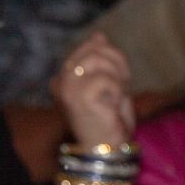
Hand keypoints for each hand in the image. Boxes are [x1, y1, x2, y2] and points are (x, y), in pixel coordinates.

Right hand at [51, 32, 135, 146]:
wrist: (107, 150)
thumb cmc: (108, 120)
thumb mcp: (108, 83)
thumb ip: (101, 60)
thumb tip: (98, 35)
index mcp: (65, 77)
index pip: (88, 47)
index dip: (110, 54)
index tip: (120, 75)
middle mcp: (61, 81)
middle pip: (94, 49)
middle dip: (117, 62)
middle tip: (123, 84)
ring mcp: (68, 89)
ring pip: (98, 60)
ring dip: (117, 75)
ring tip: (118, 94)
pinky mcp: (80, 97)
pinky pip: (105, 78)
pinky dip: (117, 89)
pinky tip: (114, 104)